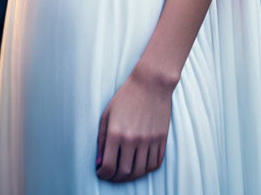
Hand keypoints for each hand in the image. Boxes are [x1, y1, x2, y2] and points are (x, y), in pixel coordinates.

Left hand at [95, 62, 173, 182]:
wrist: (152, 82)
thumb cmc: (126, 96)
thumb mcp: (107, 114)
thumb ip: (101, 140)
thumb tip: (99, 163)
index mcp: (116, 133)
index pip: (108, 167)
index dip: (103, 174)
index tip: (102, 172)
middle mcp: (132, 139)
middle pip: (124, 173)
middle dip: (115, 178)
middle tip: (112, 175)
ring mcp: (149, 140)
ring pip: (140, 171)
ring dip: (131, 176)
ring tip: (125, 172)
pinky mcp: (161, 139)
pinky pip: (154, 163)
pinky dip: (146, 169)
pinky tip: (140, 164)